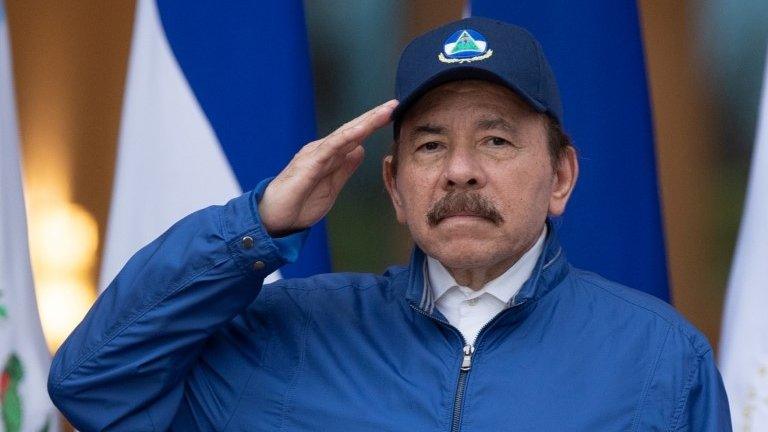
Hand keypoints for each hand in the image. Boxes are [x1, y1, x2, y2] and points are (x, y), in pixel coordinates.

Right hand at [259, 100, 398, 235]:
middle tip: (395, 104)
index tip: (393, 115)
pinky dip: (347, 138)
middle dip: (373, 117)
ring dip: (366, 122)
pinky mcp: (308, 164)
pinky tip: (362, 131)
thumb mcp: (332, 186)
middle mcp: (322, 150)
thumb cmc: (300, 203)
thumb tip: (359, 151)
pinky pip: (330, 148)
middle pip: (351, 130)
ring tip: (385, 112)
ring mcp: (314, 155)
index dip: (372, 125)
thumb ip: (345, 168)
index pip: (354, 137)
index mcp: (329, 156)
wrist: (274, 219)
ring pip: (344, 134)